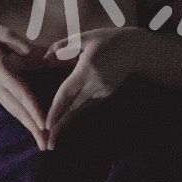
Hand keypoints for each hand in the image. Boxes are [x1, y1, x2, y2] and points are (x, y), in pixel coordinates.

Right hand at [0, 22, 48, 150]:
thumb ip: (16, 42)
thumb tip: (31, 52)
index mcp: (0, 72)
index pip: (20, 93)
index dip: (33, 108)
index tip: (44, 123)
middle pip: (17, 110)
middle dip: (32, 127)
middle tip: (45, 145)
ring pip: (14, 111)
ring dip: (28, 126)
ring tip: (41, 141)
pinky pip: (11, 107)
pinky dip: (22, 117)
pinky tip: (31, 125)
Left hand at [41, 26, 146, 148]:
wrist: (136, 49)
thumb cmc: (108, 39)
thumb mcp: (84, 37)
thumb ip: (62, 45)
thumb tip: (45, 56)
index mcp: (87, 70)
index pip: (67, 93)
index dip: (56, 110)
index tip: (47, 125)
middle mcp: (95, 84)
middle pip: (73, 108)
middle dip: (60, 126)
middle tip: (48, 144)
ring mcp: (103, 91)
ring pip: (81, 108)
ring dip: (68, 121)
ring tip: (55, 136)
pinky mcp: (108, 93)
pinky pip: (89, 103)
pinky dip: (77, 110)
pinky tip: (67, 118)